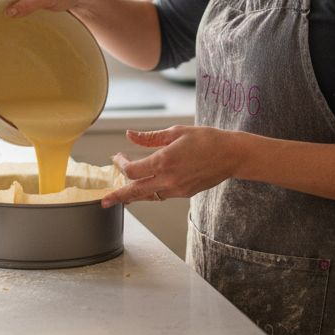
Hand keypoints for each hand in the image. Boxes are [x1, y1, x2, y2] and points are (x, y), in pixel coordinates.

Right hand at [0, 0, 99, 17]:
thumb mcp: (47, 0)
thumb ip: (27, 5)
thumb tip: (8, 12)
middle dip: (1, 9)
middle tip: (5, 26)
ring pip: (7, 0)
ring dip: (10, 10)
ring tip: (13, 24)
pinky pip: (15, 1)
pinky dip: (16, 10)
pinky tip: (20, 19)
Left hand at [100, 126, 240, 207]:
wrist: (231, 155)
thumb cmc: (206, 139)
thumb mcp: (176, 132)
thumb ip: (150, 138)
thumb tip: (129, 135)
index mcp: (164, 161)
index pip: (133, 170)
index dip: (121, 165)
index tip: (118, 157)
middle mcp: (169, 179)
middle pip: (135, 191)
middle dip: (117, 196)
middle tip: (103, 201)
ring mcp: (177, 189)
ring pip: (148, 196)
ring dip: (133, 196)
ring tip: (119, 198)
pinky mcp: (184, 193)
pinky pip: (161, 195)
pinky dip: (150, 193)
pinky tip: (143, 189)